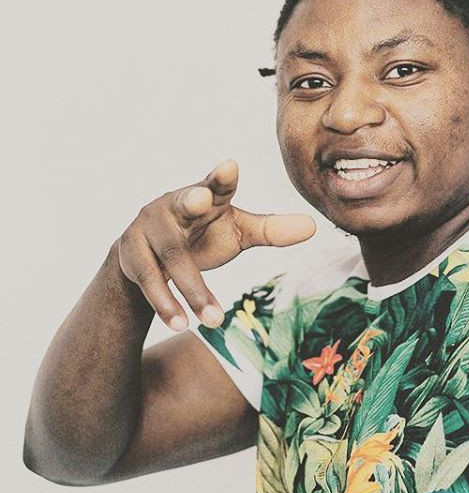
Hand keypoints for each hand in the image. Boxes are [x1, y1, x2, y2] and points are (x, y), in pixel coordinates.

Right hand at [117, 159, 315, 331]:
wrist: (144, 258)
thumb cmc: (201, 236)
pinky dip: (166, 303)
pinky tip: (182, 324)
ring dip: (192, 289)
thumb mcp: (237, 233)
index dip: (222, 177)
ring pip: (172, 257)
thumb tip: (314, 226)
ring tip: (215, 320)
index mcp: (205, 195)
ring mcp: (148, 227)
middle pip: (184, 202)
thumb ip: (270, 230)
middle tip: (202, 198)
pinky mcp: (130, 253)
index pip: (216, 183)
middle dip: (192, 199)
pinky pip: (149, 280)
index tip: (230, 167)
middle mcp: (174, 205)